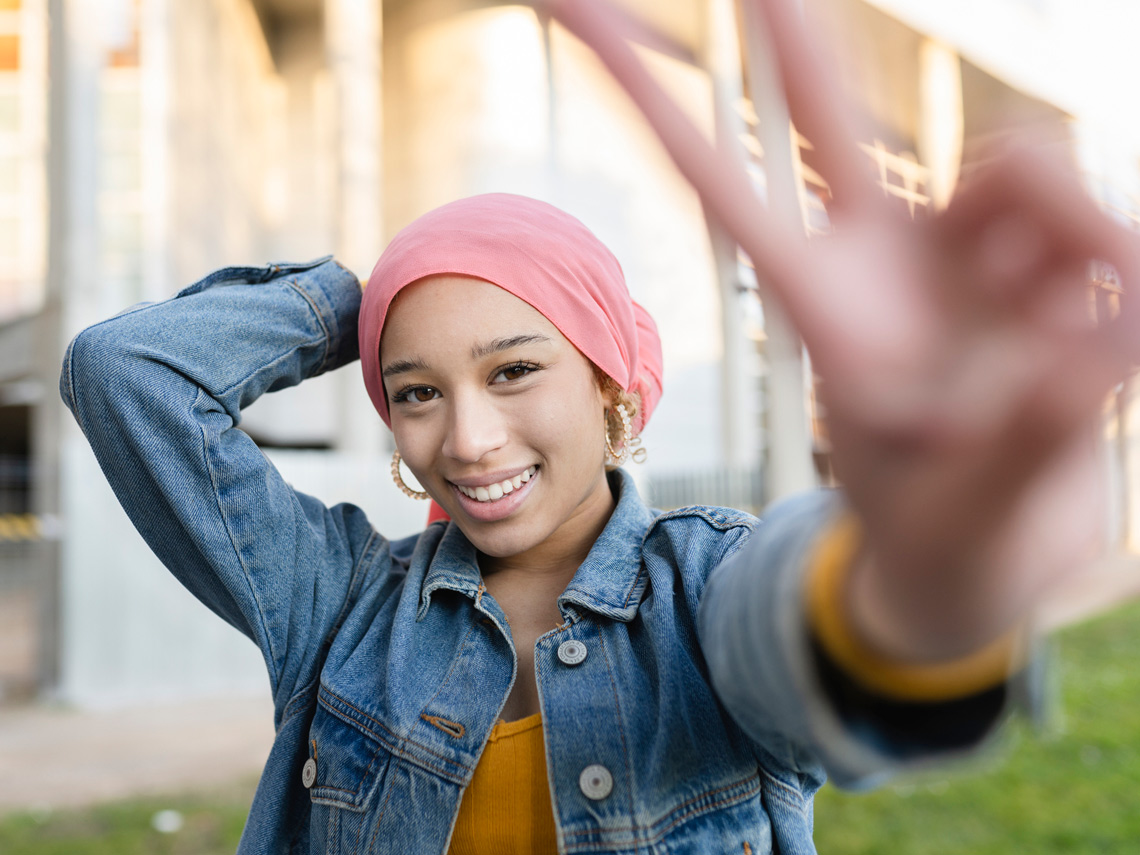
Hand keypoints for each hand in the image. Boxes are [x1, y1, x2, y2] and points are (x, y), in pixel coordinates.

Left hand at [549, 0, 1139, 658]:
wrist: (998, 550)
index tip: (570, 16)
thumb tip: (1081, 345)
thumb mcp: (974, 502)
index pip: (723, 185)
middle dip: (789, 32)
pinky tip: (1096, 330)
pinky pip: (1081, 205)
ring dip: (1075, 232)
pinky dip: (1108, 255)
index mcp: (821, 306)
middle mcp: (878, 255)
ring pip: (1019, 161)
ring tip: (1072, 344)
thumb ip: (1029, 431)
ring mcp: (955, 247)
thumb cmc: (952, 531)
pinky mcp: (1031, 252)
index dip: (655, 102)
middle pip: (822, 110)